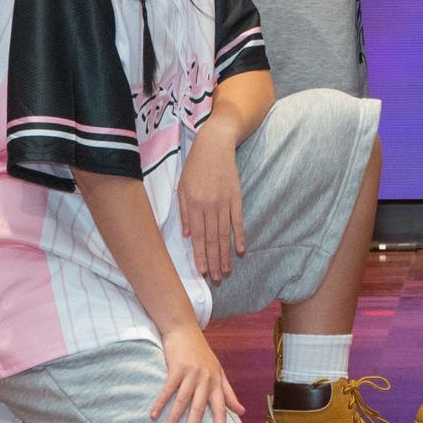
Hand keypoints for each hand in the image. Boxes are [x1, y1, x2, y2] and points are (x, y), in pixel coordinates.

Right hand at [151, 321, 235, 422]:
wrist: (185, 329)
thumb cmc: (202, 353)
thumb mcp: (219, 372)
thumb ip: (229, 393)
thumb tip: (241, 411)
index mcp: (217, 383)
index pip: (221, 408)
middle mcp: (206, 380)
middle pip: (199, 409)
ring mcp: (191, 374)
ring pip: (182, 402)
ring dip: (172, 420)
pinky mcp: (177, 368)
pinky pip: (168, 389)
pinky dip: (160, 403)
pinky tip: (154, 415)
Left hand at [176, 125, 245, 286]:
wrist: (216, 144)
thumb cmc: (195, 165)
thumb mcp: (182, 187)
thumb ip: (183, 212)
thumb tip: (185, 235)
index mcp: (193, 205)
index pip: (196, 237)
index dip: (200, 255)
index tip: (202, 272)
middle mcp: (209, 207)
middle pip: (211, 240)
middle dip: (214, 261)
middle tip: (217, 279)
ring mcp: (224, 203)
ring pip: (224, 234)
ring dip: (225, 255)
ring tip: (226, 271)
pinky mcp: (236, 198)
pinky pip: (237, 222)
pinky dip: (239, 236)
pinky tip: (240, 250)